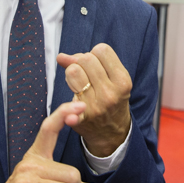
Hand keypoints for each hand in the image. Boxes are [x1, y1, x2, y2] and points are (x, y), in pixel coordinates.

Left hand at [57, 43, 132, 157]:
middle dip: (82, 62)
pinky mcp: (83, 118)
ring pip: (73, 71)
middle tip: (85, 74)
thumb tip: (60, 57)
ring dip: (72, 74)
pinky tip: (70, 116)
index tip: (96, 65)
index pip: (101, 50)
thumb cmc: (110, 97)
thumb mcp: (110, 78)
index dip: (95, 54)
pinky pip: (69, 107)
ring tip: (78, 83)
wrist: (112, 132)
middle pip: (86, 59)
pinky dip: (69, 113)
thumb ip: (88, 62)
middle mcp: (111, 93)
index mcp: (122, 80)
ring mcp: (96, 106)